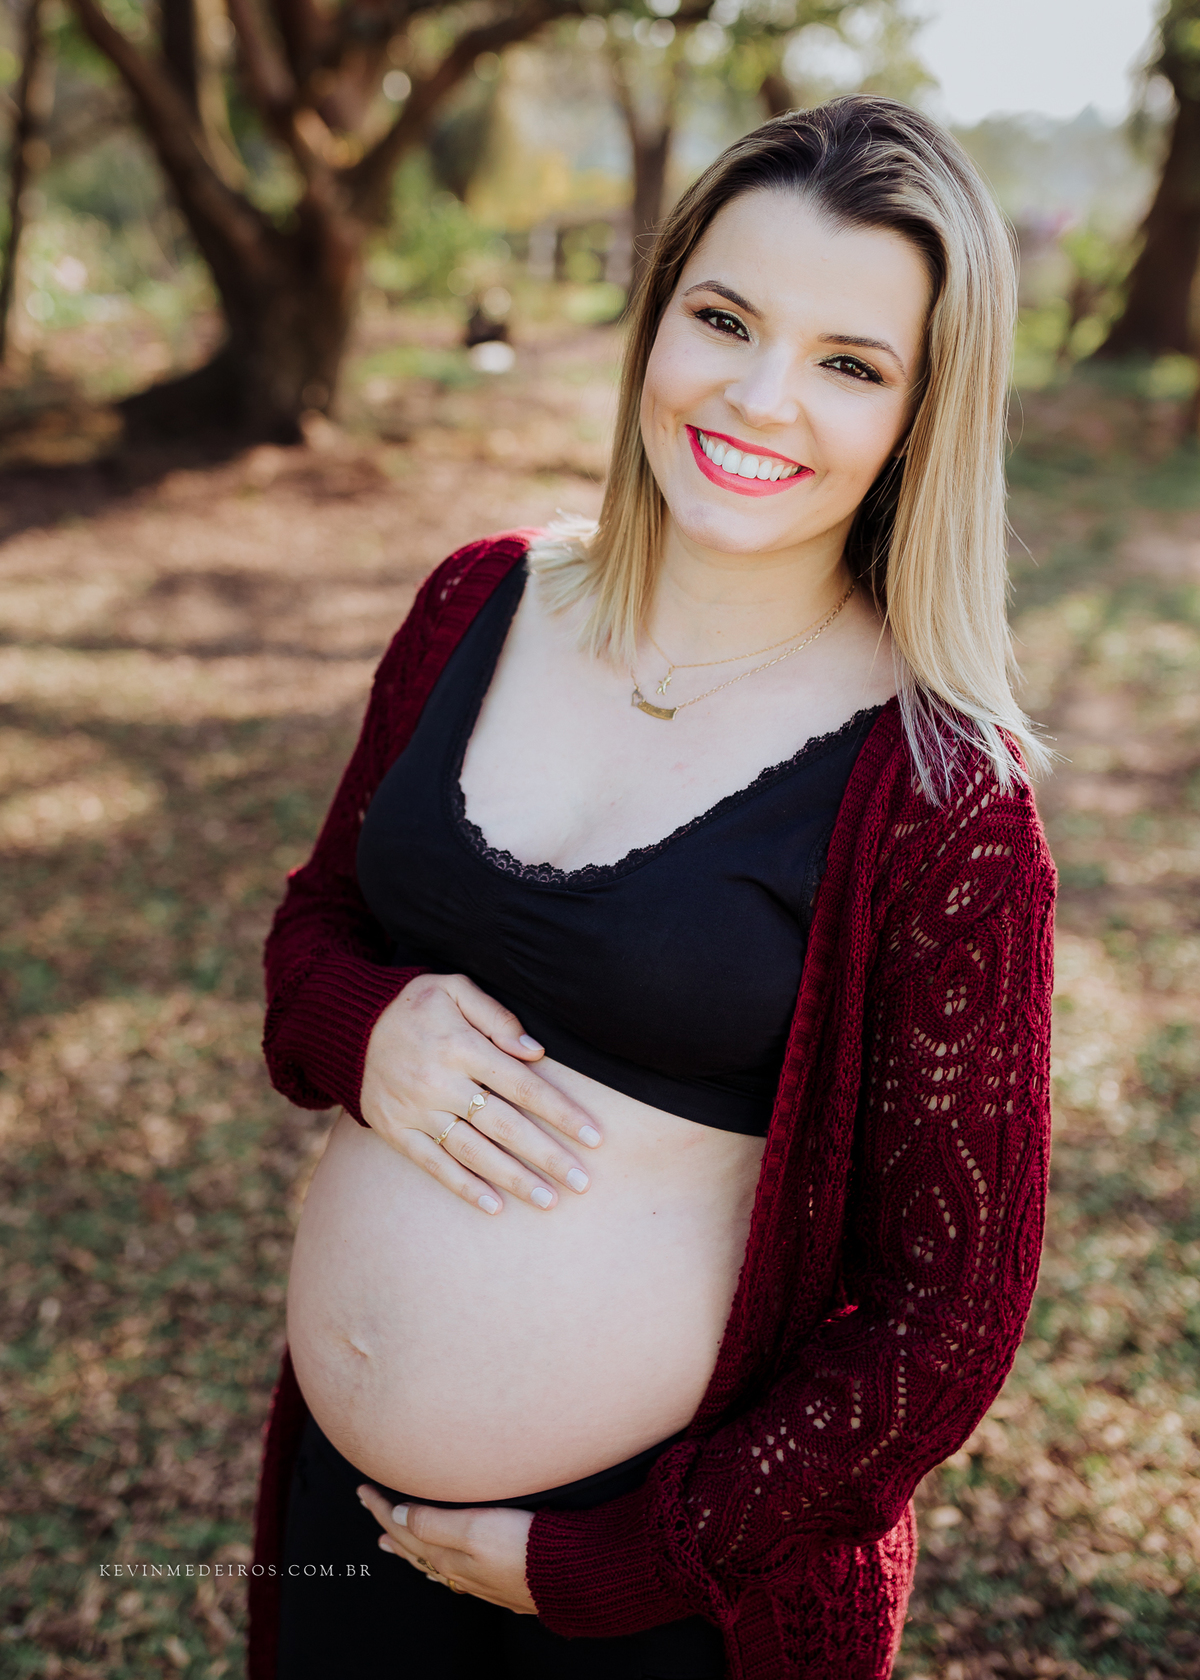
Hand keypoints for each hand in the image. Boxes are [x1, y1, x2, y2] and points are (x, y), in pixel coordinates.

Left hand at [357, 1484, 535, 1613]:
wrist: (569, 1577)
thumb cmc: (524, 1547)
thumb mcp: (475, 1527)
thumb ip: (434, 1522)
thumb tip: (398, 1515)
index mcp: (447, 1555)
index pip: (403, 1529)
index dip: (381, 1509)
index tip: (363, 1491)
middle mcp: (457, 1570)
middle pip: (413, 1547)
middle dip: (389, 1526)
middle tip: (370, 1510)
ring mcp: (478, 1579)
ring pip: (431, 1563)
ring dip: (408, 1549)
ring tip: (389, 1542)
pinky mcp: (498, 1582)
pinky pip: (452, 1574)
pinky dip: (436, 1566)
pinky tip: (441, 1568)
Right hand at [360, 972, 601, 1215]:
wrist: (344, 1021)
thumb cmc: (412, 1002)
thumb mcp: (454, 988)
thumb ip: (497, 1016)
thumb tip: (536, 1052)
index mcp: (462, 1046)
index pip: (524, 1086)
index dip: (561, 1113)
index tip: (594, 1137)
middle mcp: (441, 1082)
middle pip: (505, 1126)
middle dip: (547, 1156)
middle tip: (583, 1183)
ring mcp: (417, 1110)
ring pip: (473, 1151)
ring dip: (513, 1179)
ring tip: (548, 1200)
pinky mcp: (396, 1130)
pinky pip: (433, 1164)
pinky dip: (463, 1187)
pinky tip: (494, 1206)